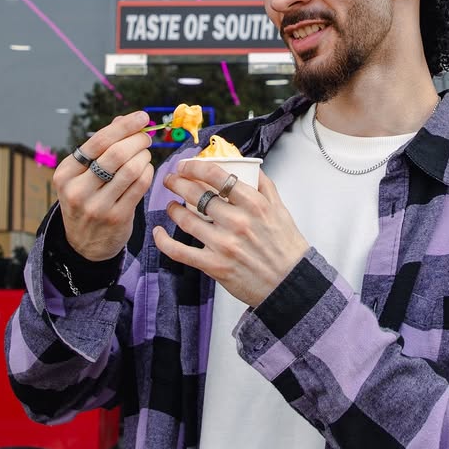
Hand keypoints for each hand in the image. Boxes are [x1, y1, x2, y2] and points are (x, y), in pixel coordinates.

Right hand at [54, 111, 154, 260]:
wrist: (83, 244)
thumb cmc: (86, 199)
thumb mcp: (82, 174)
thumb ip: (102, 146)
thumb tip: (124, 119)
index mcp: (65, 173)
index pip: (98, 141)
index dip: (124, 126)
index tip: (142, 117)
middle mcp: (77, 190)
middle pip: (116, 153)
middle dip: (138, 140)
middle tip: (146, 137)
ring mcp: (97, 206)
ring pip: (132, 169)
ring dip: (145, 156)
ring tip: (145, 154)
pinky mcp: (116, 218)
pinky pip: (140, 186)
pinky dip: (148, 172)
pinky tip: (146, 169)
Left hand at [154, 161, 309, 307]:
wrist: (290, 282)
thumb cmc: (285, 245)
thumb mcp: (280, 208)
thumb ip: (263, 185)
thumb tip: (248, 165)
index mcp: (253, 203)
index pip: (217, 176)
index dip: (195, 166)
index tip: (186, 165)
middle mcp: (237, 221)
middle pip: (197, 194)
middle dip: (177, 182)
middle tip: (171, 179)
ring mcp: (223, 244)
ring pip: (186, 219)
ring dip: (172, 209)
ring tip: (170, 204)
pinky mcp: (214, 266)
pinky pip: (181, 252)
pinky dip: (164, 241)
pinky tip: (158, 233)